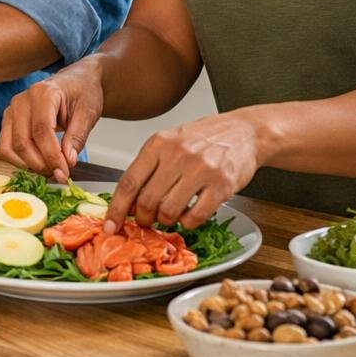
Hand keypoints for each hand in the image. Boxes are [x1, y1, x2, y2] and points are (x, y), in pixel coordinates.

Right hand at [0, 57, 104, 182]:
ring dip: (28, 165)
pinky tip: (38, 164)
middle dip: (41, 164)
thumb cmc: (82, 92)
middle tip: (60, 176)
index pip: (41, 131)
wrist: (75, 80)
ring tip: (50, 170)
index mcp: (43, 93)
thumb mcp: (88, 112)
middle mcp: (22, 100)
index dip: (52, 156)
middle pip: (23, 141)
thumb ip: (77, 137)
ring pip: (10, 147)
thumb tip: (67, 162)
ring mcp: (11, 110)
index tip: (64, 173)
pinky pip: (6, 146)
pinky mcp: (8, 121)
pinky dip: (20, 161)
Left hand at [104, 112, 261, 232]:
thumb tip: (128, 200)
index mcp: (159, 143)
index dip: (117, 208)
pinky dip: (188, 222)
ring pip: (169, 211)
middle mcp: (178, 155)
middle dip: (142, 218)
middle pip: (147, 200)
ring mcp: (201, 170)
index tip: (110, 225)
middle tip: (146, 220)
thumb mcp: (170, 141)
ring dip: (165, 221)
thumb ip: (149, 166)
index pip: (129, 181)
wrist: (245, 132)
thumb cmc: (205, 137)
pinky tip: (189, 215)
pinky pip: (195, 216)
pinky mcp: (221, 185)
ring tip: (169, 216)